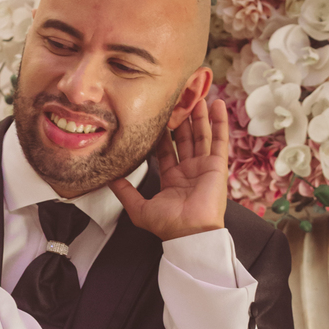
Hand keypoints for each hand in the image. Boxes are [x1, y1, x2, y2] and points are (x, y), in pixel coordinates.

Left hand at [112, 96, 227, 239]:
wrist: (190, 233)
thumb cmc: (168, 225)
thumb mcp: (138, 207)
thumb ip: (124, 191)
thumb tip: (108, 178)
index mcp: (172, 179)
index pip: (165, 150)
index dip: (161, 134)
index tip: (156, 116)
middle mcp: (188, 170)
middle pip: (184, 138)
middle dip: (180, 119)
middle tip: (176, 99)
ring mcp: (204, 166)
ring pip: (201, 134)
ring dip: (199, 115)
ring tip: (196, 94)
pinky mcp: (217, 165)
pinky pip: (219, 139)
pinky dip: (220, 121)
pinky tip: (218, 104)